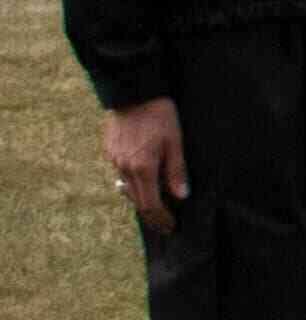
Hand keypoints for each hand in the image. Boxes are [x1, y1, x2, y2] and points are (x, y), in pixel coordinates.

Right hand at [98, 96, 181, 227]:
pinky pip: (122, 176)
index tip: (171, 227)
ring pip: (128, 189)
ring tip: (157, 210)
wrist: (133, 93)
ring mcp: (114, 160)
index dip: (161, 219)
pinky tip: (144, 186)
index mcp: (143, 168)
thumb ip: (177, 170)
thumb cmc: (159, 115)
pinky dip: (134, 185)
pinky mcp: (110, 152)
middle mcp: (125, 168)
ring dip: (142, 201)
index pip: (151, 204)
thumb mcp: (176, 141)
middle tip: (164, 226)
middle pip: (137, 201)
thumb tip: (181, 196)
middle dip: (152, 216)